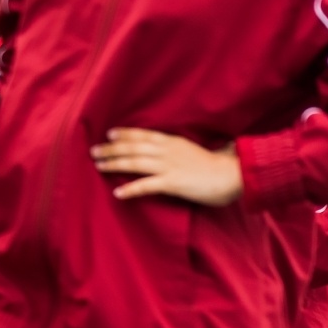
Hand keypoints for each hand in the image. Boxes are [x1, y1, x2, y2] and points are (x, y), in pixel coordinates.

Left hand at [91, 128, 242, 205]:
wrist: (232, 175)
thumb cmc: (218, 167)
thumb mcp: (195, 152)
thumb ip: (180, 152)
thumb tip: (171, 154)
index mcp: (173, 142)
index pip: (144, 135)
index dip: (125, 134)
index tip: (110, 134)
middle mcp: (167, 151)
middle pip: (134, 147)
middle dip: (112, 148)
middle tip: (95, 151)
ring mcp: (169, 166)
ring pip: (135, 162)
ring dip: (115, 163)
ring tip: (99, 166)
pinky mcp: (173, 183)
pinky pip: (146, 185)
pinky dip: (130, 189)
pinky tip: (118, 193)